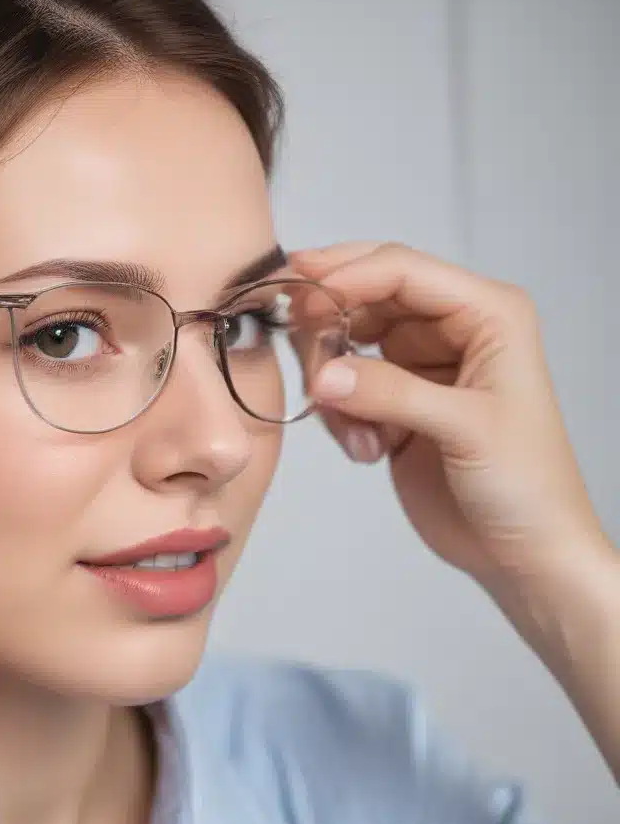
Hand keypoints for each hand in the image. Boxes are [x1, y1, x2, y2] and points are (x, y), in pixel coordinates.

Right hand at [290, 242, 612, 593]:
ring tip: (353, 432)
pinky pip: (345, 389)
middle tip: (301, 354)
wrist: (522, 552)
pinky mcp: (395, 405)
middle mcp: (451, 330)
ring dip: (334, 383)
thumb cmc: (526, 484)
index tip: (297, 296)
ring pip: (348, 344)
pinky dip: (340, 416)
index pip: (403, 271)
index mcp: (487, 314)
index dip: (347, 275)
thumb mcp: (465, 429)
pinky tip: (366, 451)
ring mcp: (419, 367)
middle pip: (366, 298)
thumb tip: (322, 375)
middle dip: (329, 325)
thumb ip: (390, 393)